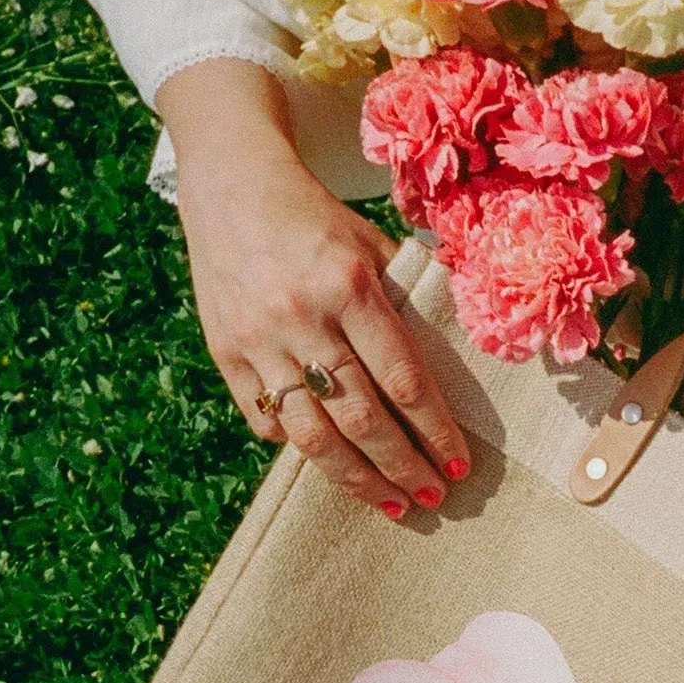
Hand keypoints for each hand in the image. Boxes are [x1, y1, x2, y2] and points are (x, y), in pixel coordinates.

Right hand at [157, 59, 469, 514]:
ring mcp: (258, 339)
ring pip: (313, 433)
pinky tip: (330, 462)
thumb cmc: (316, 217)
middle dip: (404, 466)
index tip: (459, 466)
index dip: (435, 432)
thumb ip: (410, 297)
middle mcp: (303, 317)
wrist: (231, 179)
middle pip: (362, 418)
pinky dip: (298, 447)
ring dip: (357, 478)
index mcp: (350, 286)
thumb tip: (458, 356)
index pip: (404, 380)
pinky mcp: (224, 352)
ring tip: (391, 503)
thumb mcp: (372, 243)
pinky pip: (266, 419)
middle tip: (433, 498)